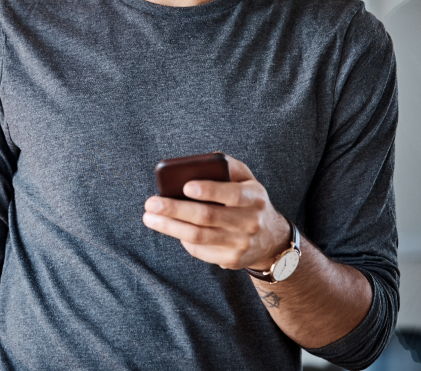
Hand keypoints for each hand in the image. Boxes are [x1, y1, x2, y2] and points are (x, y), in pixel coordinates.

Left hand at [143, 154, 290, 269]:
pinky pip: (200, 250)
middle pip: (208, 217)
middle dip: (176, 209)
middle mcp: (250, 222)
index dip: (209, 190)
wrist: (271, 239)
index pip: (232, 193)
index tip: (185, 186)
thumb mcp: (247, 179)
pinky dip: (182, 238)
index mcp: (254, 197)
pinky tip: (169, 228)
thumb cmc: (249, 200)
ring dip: (170, 227)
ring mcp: (241, 244)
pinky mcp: (231, 260)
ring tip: (149, 217)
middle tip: (151, 203)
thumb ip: (228, 166)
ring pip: (199, 236)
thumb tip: (198, 161)